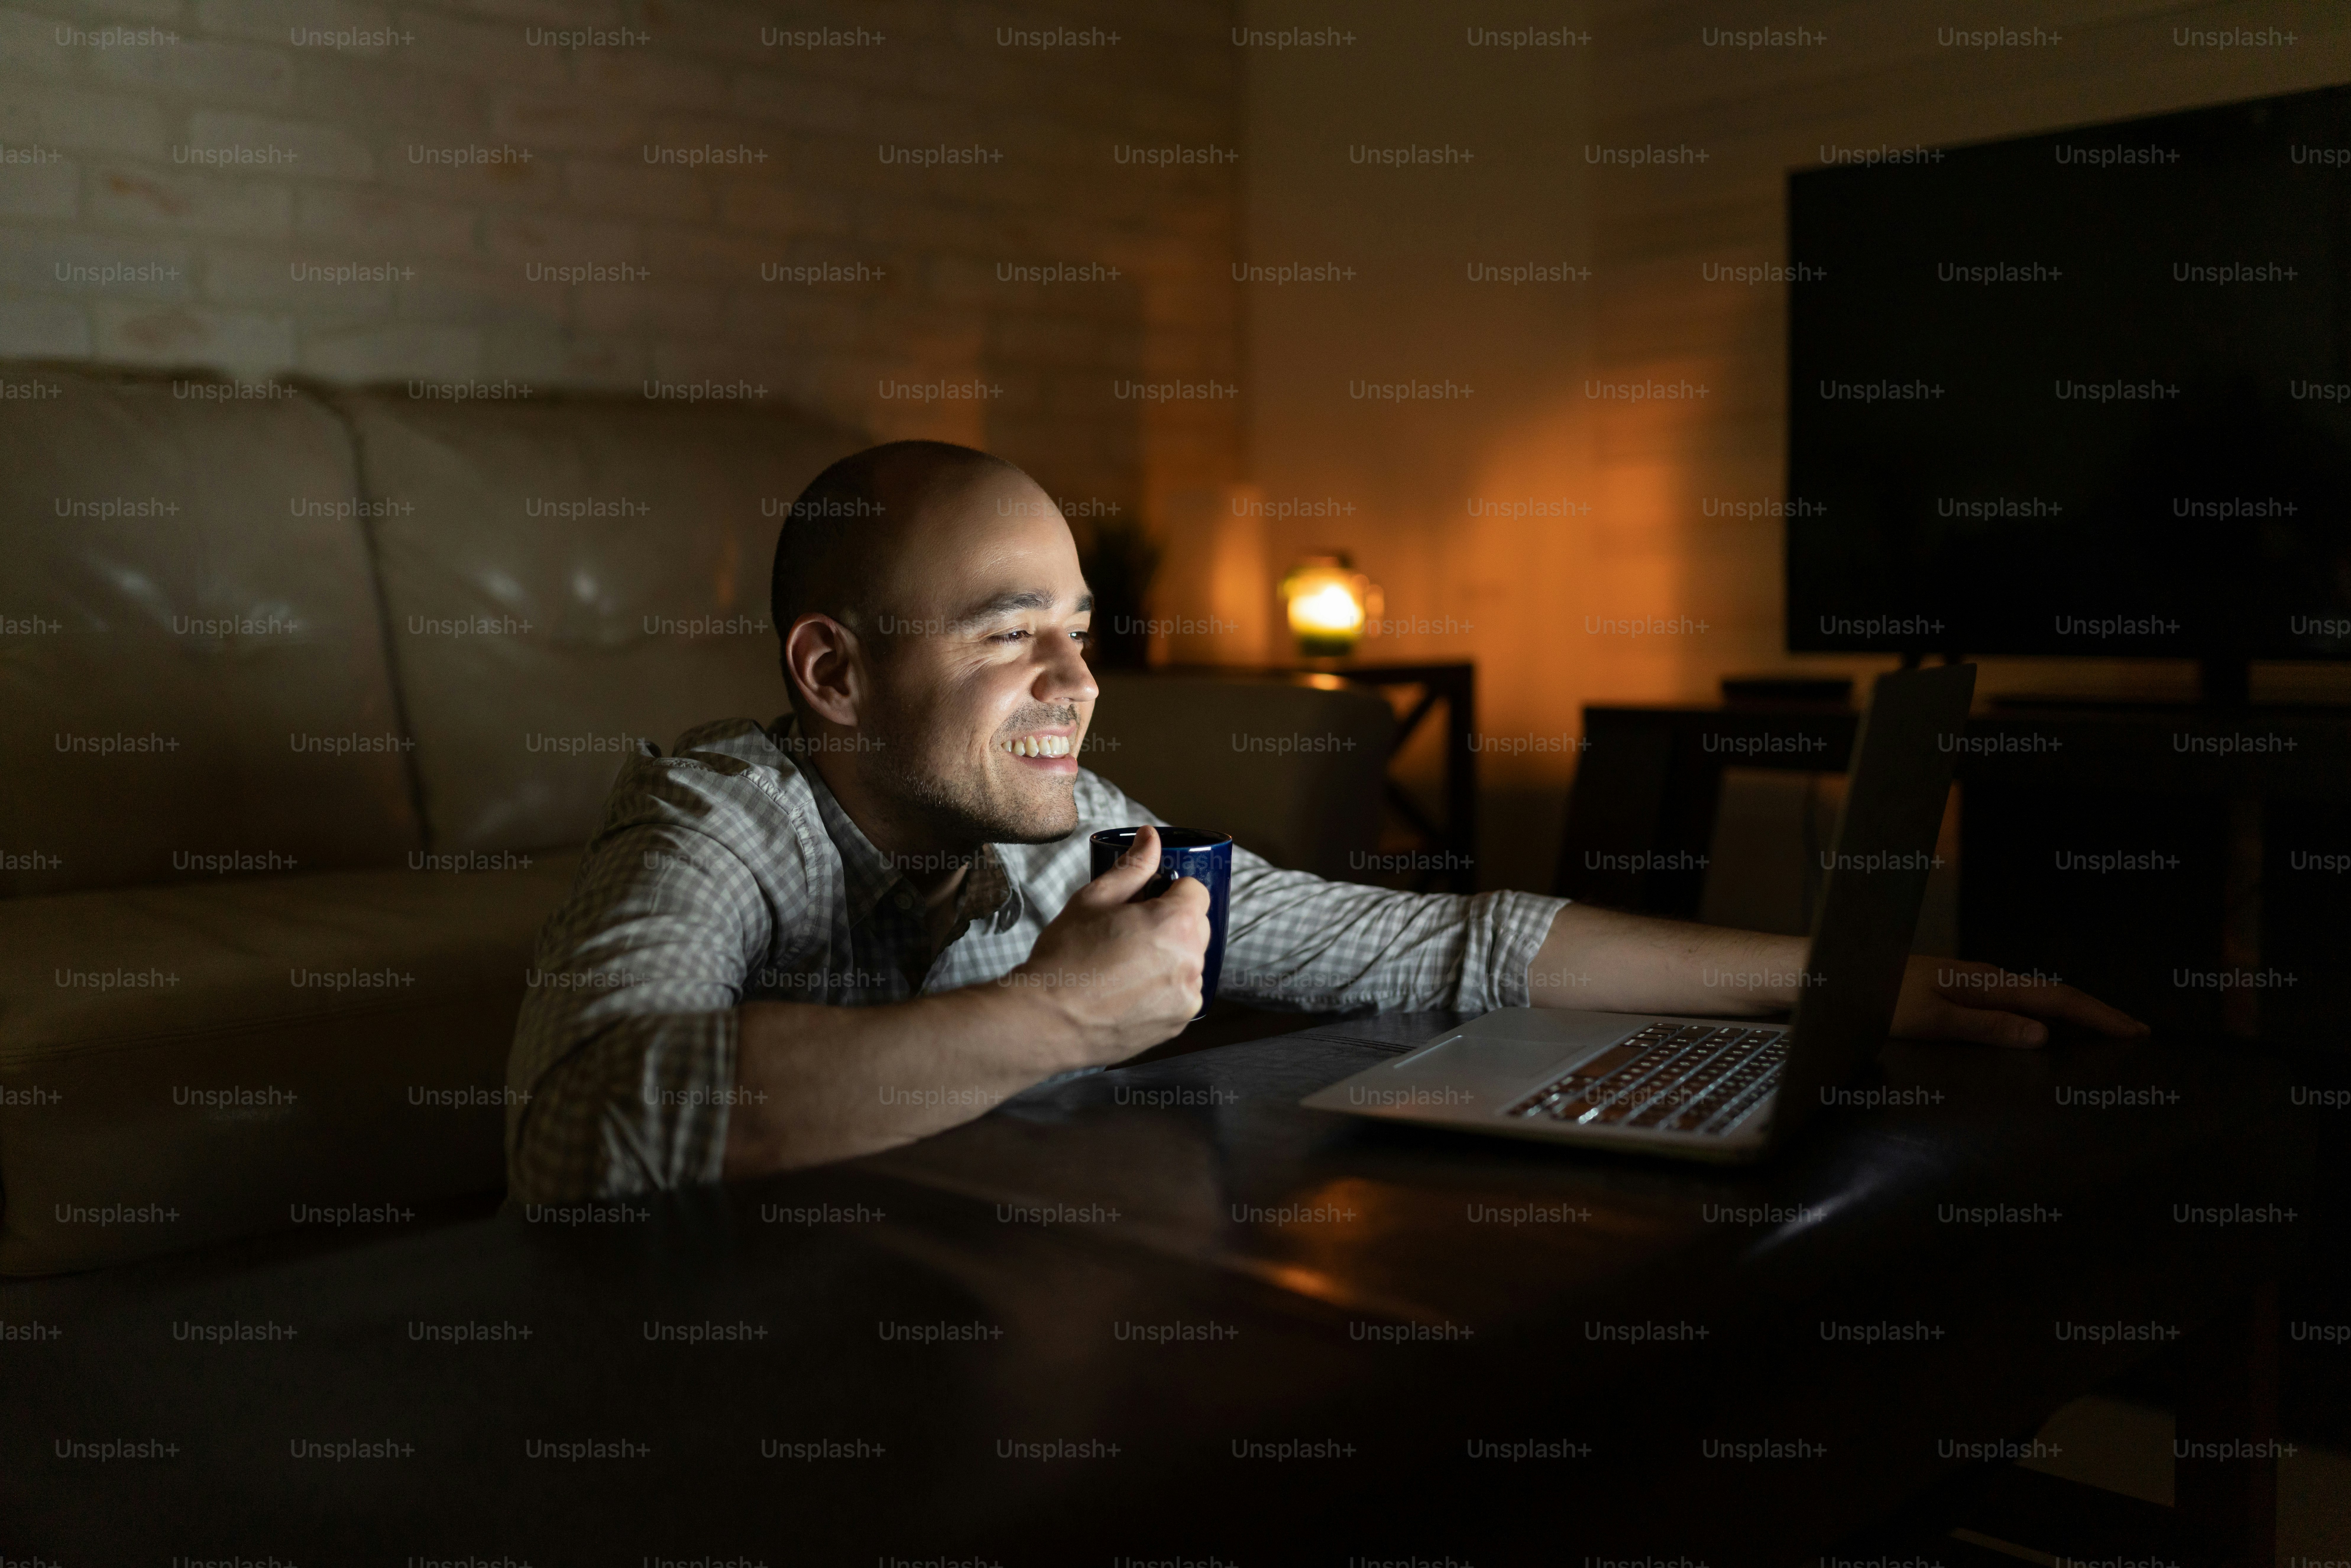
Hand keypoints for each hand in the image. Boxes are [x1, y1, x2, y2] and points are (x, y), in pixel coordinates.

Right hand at [1003, 825, 1209, 1066]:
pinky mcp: (1178, 1022)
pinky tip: (1128, 991)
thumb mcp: (1094, 899)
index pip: (1195, 890)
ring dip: (1168, 957)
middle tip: (1128, 932)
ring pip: (1189, 961)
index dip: (1169, 891)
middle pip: (1196, 927)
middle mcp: (1191, 961)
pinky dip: (1163, 989)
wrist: (1047, 1020)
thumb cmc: (1066, 956)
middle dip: (1171, 923)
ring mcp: (1187, 996)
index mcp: (1175, 923)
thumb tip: (1151, 837)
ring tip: (1124, 965)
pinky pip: (1181, 993)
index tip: (1144, 902)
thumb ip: (1133, 866)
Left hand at [1890, 955, 2147, 1046]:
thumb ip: (1987, 1026)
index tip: (2135, 1032)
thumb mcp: (1931, 1020)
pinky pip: (2015, 1001)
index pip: (2057, 998)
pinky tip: (2047, 1027)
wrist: (1838, 974)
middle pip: (2055, 994)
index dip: (2099, 1016)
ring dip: (2073, 1013)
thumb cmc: (1876, 1000)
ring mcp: (1974, 983)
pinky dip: (2043, 1013)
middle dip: (2097, 1013)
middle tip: (2135, 1033)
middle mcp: (1985, 978)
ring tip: (2104, 1033)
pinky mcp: (1960, 991)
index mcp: (1985, 983)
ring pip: (2036, 997)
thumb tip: (2043, 1035)